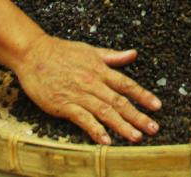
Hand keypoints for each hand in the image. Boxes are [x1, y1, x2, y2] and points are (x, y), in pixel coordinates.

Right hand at [14, 34, 160, 144]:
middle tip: (153, 128)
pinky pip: (83, 118)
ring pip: (105, 111)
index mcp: (99, 69)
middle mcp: (92, 82)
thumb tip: (133, 54)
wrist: (32, 54)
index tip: (157, 106)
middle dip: (138, 116)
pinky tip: (105, 140)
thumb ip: (111, 56)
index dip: (142, 95)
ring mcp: (78, 94)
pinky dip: (95, 129)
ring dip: (122, 125)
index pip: (126, 84)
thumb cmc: (60, 51)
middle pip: (119, 101)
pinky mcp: (64, 104)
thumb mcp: (88, 50)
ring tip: (136, 136)